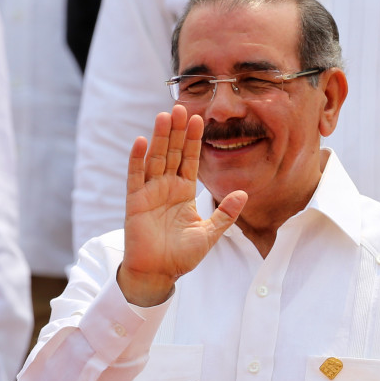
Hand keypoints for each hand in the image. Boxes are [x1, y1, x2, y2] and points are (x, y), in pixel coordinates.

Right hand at [118, 105, 247, 306]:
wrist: (158, 274)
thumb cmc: (181, 256)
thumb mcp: (209, 233)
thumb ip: (226, 214)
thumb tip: (244, 194)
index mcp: (184, 192)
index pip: (190, 159)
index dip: (194, 140)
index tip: (199, 118)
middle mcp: (167, 187)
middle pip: (173, 153)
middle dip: (177, 131)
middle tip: (180, 106)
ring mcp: (150, 193)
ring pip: (155, 158)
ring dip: (160, 138)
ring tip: (164, 116)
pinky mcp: (135, 202)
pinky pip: (135, 176)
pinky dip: (137, 159)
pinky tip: (141, 141)